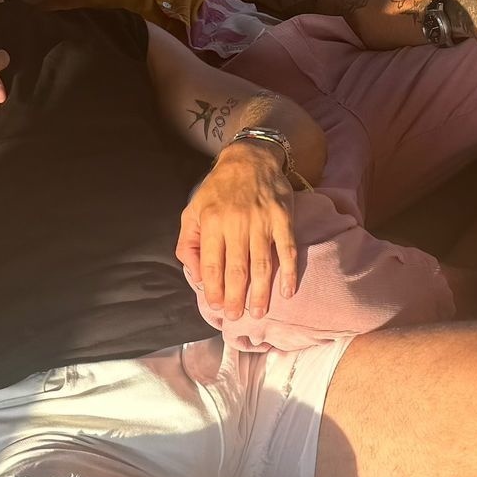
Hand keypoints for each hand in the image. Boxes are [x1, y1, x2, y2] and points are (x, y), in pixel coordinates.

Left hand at [177, 141, 297, 321]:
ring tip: (258, 312)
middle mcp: (236, 223)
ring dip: (260, 292)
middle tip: (235, 317)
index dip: (213, 289)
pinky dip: (289, 272)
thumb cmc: (218, 189)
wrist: (250, 159)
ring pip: (261, 264)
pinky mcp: (283, 218)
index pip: (211, 265)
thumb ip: (188, 242)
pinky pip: (288, 249)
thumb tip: (195, 275)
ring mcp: (262, 221)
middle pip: (236, 269)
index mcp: (211, 222)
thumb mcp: (192, 210)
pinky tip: (288, 291)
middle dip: (235, 298)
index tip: (216, 306)